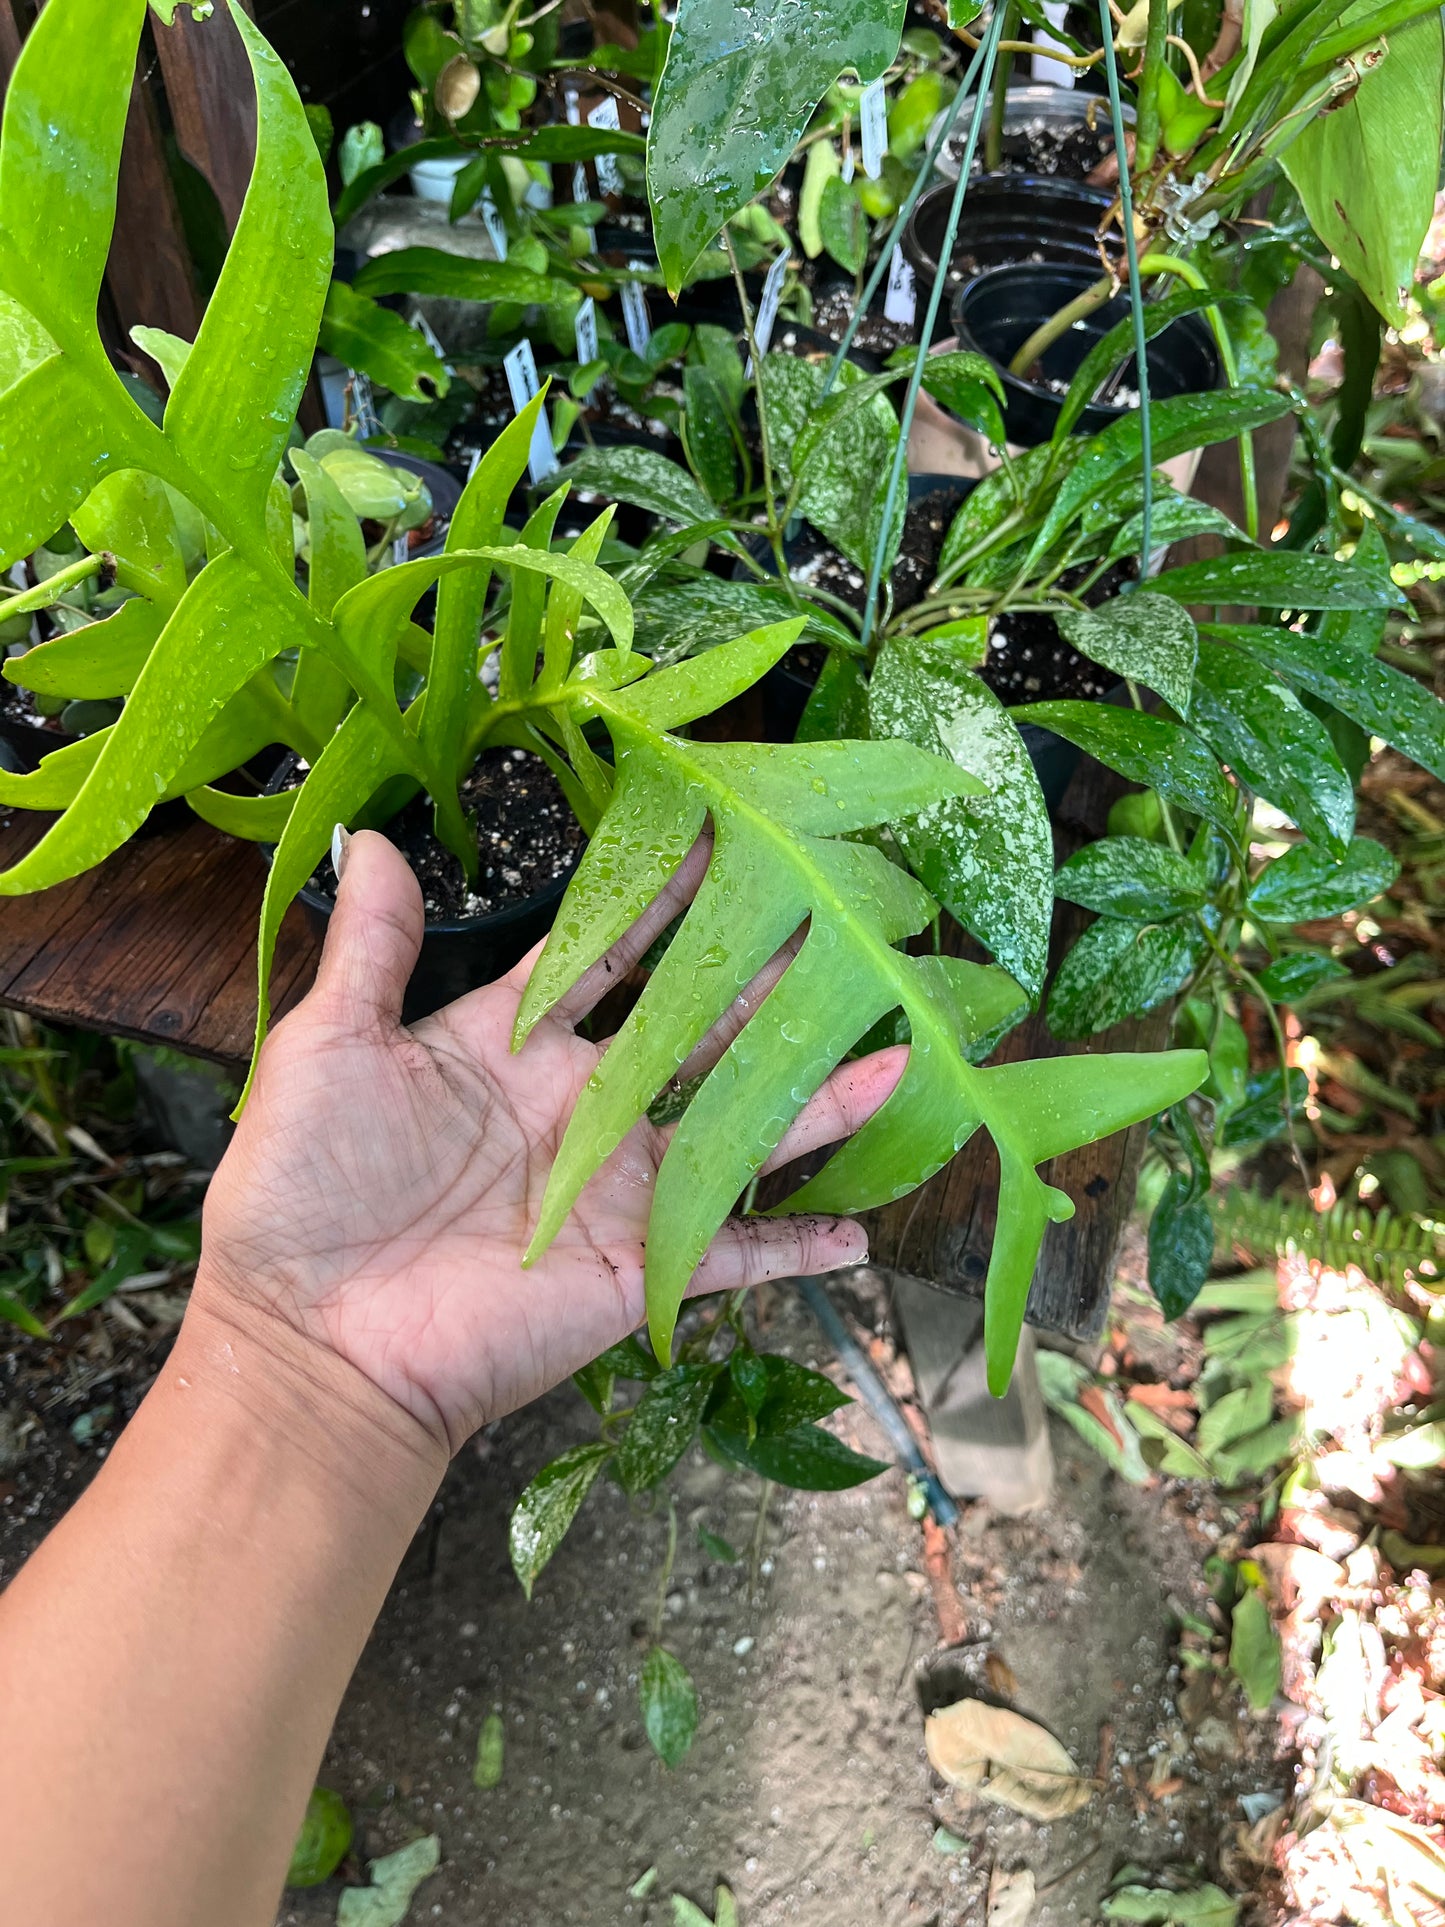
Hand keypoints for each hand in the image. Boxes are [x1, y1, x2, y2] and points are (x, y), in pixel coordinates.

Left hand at [196, 828, 904, 1454]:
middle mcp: (579, 1107)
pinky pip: (734, 1251)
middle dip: (763, 980)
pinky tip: (861, 1227)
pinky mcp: (638, 1266)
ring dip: (816, 1098)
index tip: (720, 841)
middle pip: (694, 1031)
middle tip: (837, 926)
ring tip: (896, 1051)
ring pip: (739, 1129)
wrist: (313, 1339)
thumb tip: (378, 839)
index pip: (605, 956)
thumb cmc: (306, 1190)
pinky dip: (797, 1245)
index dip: (659, 902)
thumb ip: (372, 949)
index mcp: (511, 1046)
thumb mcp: (329, 1048)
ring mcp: (617, 1188)